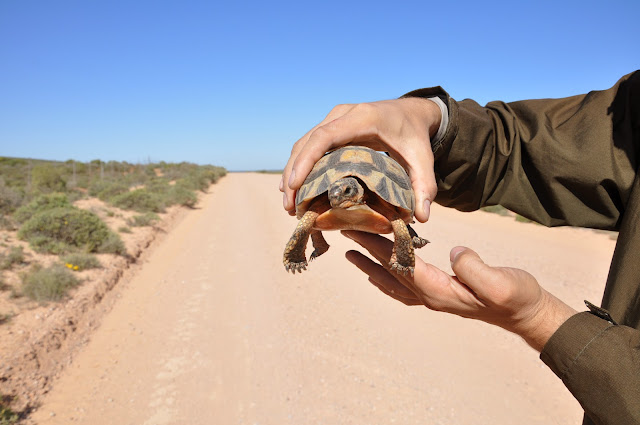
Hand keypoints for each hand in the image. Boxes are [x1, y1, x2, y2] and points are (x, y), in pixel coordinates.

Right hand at [280, 98, 441, 222]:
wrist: (411, 112)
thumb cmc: (415, 136)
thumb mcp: (423, 159)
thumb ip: (424, 186)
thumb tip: (421, 218)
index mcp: (362, 118)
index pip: (325, 136)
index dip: (306, 160)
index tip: (295, 185)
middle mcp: (342, 115)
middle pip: (307, 142)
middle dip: (293, 174)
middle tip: (289, 206)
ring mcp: (333, 120)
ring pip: (303, 144)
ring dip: (292, 172)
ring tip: (288, 204)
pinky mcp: (330, 128)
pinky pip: (308, 145)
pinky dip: (299, 166)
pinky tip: (294, 190)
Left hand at [342, 230, 576, 351]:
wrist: (527, 314)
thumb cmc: (517, 297)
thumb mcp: (501, 282)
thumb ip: (475, 268)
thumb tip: (454, 251)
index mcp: (440, 291)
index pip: (401, 264)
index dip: (379, 245)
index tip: (360, 228)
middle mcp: (430, 297)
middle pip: (390, 271)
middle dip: (367, 251)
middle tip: (345, 232)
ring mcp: (433, 298)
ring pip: (392, 282)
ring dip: (370, 267)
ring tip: (351, 254)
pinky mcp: (440, 295)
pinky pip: (404, 287)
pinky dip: (386, 277)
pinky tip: (380, 272)